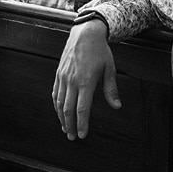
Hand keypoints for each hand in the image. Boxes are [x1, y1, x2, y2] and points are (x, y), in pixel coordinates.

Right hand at [53, 19, 120, 139]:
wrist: (85, 33)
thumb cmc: (100, 51)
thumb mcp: (109, 68)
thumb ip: (111, 89)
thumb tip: (117, 106)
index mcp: (86, 81)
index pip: (82, 108)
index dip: (81, 124)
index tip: (82, 135)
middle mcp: (72, 81)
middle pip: (68, 109)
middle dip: (70, 125)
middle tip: (72, 137)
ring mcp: (63, 77)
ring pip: (60, 103)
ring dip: (62, 118)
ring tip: (65, 129)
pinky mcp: (59, 74)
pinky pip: (55, 93)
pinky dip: (56, 106)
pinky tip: (59, 113)